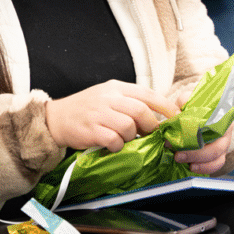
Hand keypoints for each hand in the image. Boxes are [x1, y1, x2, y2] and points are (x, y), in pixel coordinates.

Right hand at [45, 81, 179, 152]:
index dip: (166, 107)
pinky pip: (114, 140)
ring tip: (124, 139)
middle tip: (150, 134)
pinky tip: (112, 145)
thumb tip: (158, 116)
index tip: (176, 118)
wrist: (56, 118)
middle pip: (141, 111)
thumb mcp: (109, 97)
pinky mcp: (91, 130)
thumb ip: (130, 102)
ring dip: (132, 137)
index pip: (148, 94)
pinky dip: (117, 146)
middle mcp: (109, 97)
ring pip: (129, 126)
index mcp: (116, 87)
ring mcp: (99, 113)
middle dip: (150, 126)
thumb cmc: (87, 109)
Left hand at [171, 86, 230, 174]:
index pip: (215, 127)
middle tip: (177, 154)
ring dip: (199, 163)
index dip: (197, 132)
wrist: (200, 111)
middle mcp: (226, 133)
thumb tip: (179, 111)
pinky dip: (204, 169)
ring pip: (217, 159)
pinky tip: (191, 167)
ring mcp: (223, 146)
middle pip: (217, 147)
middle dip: (196, 153)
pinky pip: (215, 166)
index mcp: (222, 117)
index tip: (179, 136)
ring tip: (182, 161)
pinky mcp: (218, 156)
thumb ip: (185, 100)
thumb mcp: (190, 99)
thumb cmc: (195, 106)